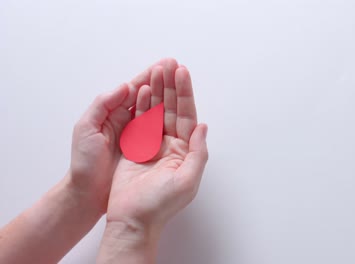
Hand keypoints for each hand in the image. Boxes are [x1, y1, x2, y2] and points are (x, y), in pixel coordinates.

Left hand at [68, 58, 167, 211]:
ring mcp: (137, 135)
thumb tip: (124, 86)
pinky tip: (179, 112)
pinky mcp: (144, 150)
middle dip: (164, 82)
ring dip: (168, 96)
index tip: (167, 65)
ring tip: (182, 83)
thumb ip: (103, 105)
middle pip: (149, 96)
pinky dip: (169, 120)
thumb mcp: (85, 129)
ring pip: (156, 111)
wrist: (87, 193)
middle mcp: (126, 120)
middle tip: (179, 68)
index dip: (150, 76)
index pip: (134, 89)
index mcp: (112, 112)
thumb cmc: (84, 163)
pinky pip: (159, 131)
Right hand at [105, 59, 208, 229]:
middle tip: (168, 64)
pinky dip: (141, 106)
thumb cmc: (161, 205)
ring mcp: (152, 145)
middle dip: (171, 86)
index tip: (182, 73)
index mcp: (185, 151)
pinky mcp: (135, 147)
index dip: (185, 94)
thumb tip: (203, 126)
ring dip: (157, 91)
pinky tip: (143, 90)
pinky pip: (139, 121)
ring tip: (156, 70)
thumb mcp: (187, 181)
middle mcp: (171, 145)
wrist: (132, 219)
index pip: (187, 116)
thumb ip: (198, 152)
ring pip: (156, 112)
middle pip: (172, 109)